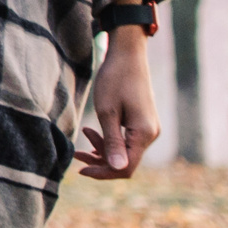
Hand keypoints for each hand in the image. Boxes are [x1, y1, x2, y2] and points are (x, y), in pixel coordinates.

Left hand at [74, 26, 159, 179]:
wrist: (127, 54)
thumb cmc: (115, 79)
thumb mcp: (107, 112)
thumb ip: (111, 142)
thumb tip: (118, 170)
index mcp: (144, 134)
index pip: (125, 168)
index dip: (103, 173)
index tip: (80, 170)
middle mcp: (151, 134)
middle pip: (125, 162)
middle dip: (100, 161)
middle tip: (77, 154)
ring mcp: (149, 128)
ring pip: (125, 151)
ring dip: (103, 149)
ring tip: (84, 133)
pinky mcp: (143, 122)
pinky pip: (127, 140)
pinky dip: (110, 140)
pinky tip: (92, 132)